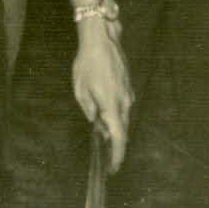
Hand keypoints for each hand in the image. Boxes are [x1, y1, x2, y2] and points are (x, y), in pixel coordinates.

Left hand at [72, 22, 132, 171]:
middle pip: (122, 130)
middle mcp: (124, 102)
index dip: (117, 154)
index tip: (114, 167)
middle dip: (115, 145)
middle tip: (107, 157)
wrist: (102, 40)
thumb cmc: (87, 63)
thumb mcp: (80, 88)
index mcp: (111, 105)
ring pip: (123, 118)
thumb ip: (88, 108)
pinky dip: (116, 114)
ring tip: (102, 133)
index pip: (118, 137)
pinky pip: (123, 107)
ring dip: (114, 128)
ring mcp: (128, 94)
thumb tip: (95, 122)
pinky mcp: (128, 88)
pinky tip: (105, 113)